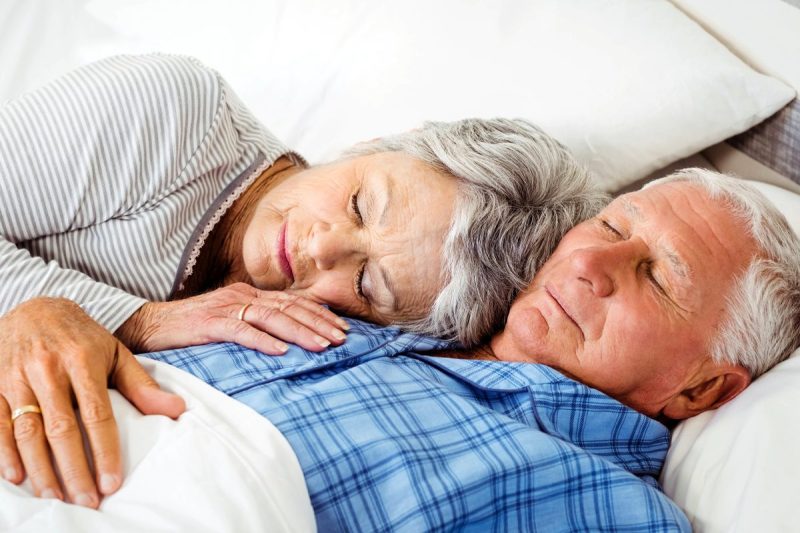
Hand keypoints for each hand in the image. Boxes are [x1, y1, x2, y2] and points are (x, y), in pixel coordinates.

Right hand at [0, 297, 184, 507]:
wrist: (35, 307)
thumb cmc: (82, 337)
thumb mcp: (116, 353)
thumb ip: (142, 385)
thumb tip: (176, 409)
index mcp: (83, 361)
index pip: (97, 415)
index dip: (104, 451)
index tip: (112, 482)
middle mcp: (48, 369)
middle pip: (61, 429)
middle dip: (74, 469)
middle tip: (86, 500)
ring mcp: (16, 377)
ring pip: (27, 431)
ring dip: (41, 469)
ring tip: (56, 496)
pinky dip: (4, 453)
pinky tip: (18, 477)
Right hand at [116, 282, 348, 354]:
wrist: (148, 324)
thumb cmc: (191, 328)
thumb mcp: (229, 321)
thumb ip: (255, 325)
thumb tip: (286, 341)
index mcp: (249, 295)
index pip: (292, 302)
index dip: (319, 314)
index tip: (342, 328)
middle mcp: (242, 296)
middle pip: (288, 308)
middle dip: (318, 323)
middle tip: (342, 338)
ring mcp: (225, 307)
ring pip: (271, 317)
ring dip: (299, 332)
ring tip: (321, 346)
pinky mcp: (209, 323)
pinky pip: (240, 330)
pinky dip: (262, 341)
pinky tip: (280, 352)